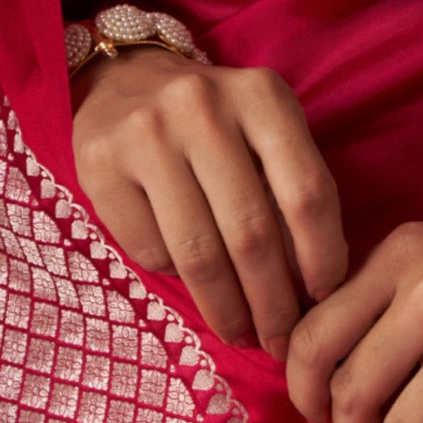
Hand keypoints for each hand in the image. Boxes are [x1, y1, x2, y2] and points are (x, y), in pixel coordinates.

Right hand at [71, 50, 347, 352]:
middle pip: (252, 233)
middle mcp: (202, 106)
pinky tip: (192, 287)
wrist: (125, 81)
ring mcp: (146, 133)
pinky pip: (150, 249)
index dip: (322, 259)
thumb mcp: (265, 133)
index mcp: (262, 96)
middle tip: (282, 340)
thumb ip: (291, 190)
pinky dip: (175, 281)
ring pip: (198, 253)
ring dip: (227, 310)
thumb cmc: (216, 124)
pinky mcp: (99, 163)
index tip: (322, 300)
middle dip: (273, 303)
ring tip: (243, 334)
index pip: (308, 194)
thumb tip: (314, 287)